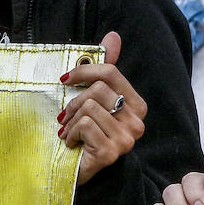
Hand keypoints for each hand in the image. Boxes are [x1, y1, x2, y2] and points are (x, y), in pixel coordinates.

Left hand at [58, 32, 145, 184]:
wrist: (77, 168)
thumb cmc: (86, 131)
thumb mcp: (94, 98)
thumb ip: (104, 69)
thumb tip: (113, 36)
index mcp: (137, 106)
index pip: (111, 73)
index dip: (83, 71)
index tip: (65, 79)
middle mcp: (138, 122)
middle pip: (97, 90)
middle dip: (74, 102)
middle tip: (68, 116)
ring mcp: (127, 139)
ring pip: (88, 108)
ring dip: (70, 120)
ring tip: (70, 131)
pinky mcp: (112, 152)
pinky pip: (83, 126)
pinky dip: (70, 134)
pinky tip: (73, 144)